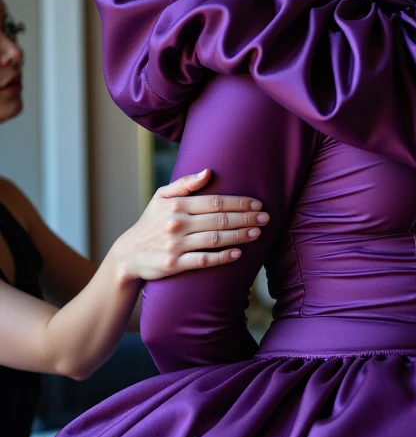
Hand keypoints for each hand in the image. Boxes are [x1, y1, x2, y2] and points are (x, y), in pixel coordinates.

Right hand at [111, 169, 269, 281]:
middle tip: (266, 218)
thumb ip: (184, 183)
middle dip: (245, 218)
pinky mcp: (174, 264)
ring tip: (257, 233)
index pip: (215, 202)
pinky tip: (238, 254)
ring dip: (239, 236)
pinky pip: (203, 260)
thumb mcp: (161, 197)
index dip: (239, 203)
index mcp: (176, 204)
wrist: (129, 254)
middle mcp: (177, 223)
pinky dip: (222, 257)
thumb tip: (208, 172)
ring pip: (215, 239)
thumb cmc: (151, 222)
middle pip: (219, 220)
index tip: (257, 204)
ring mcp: (176, 245)